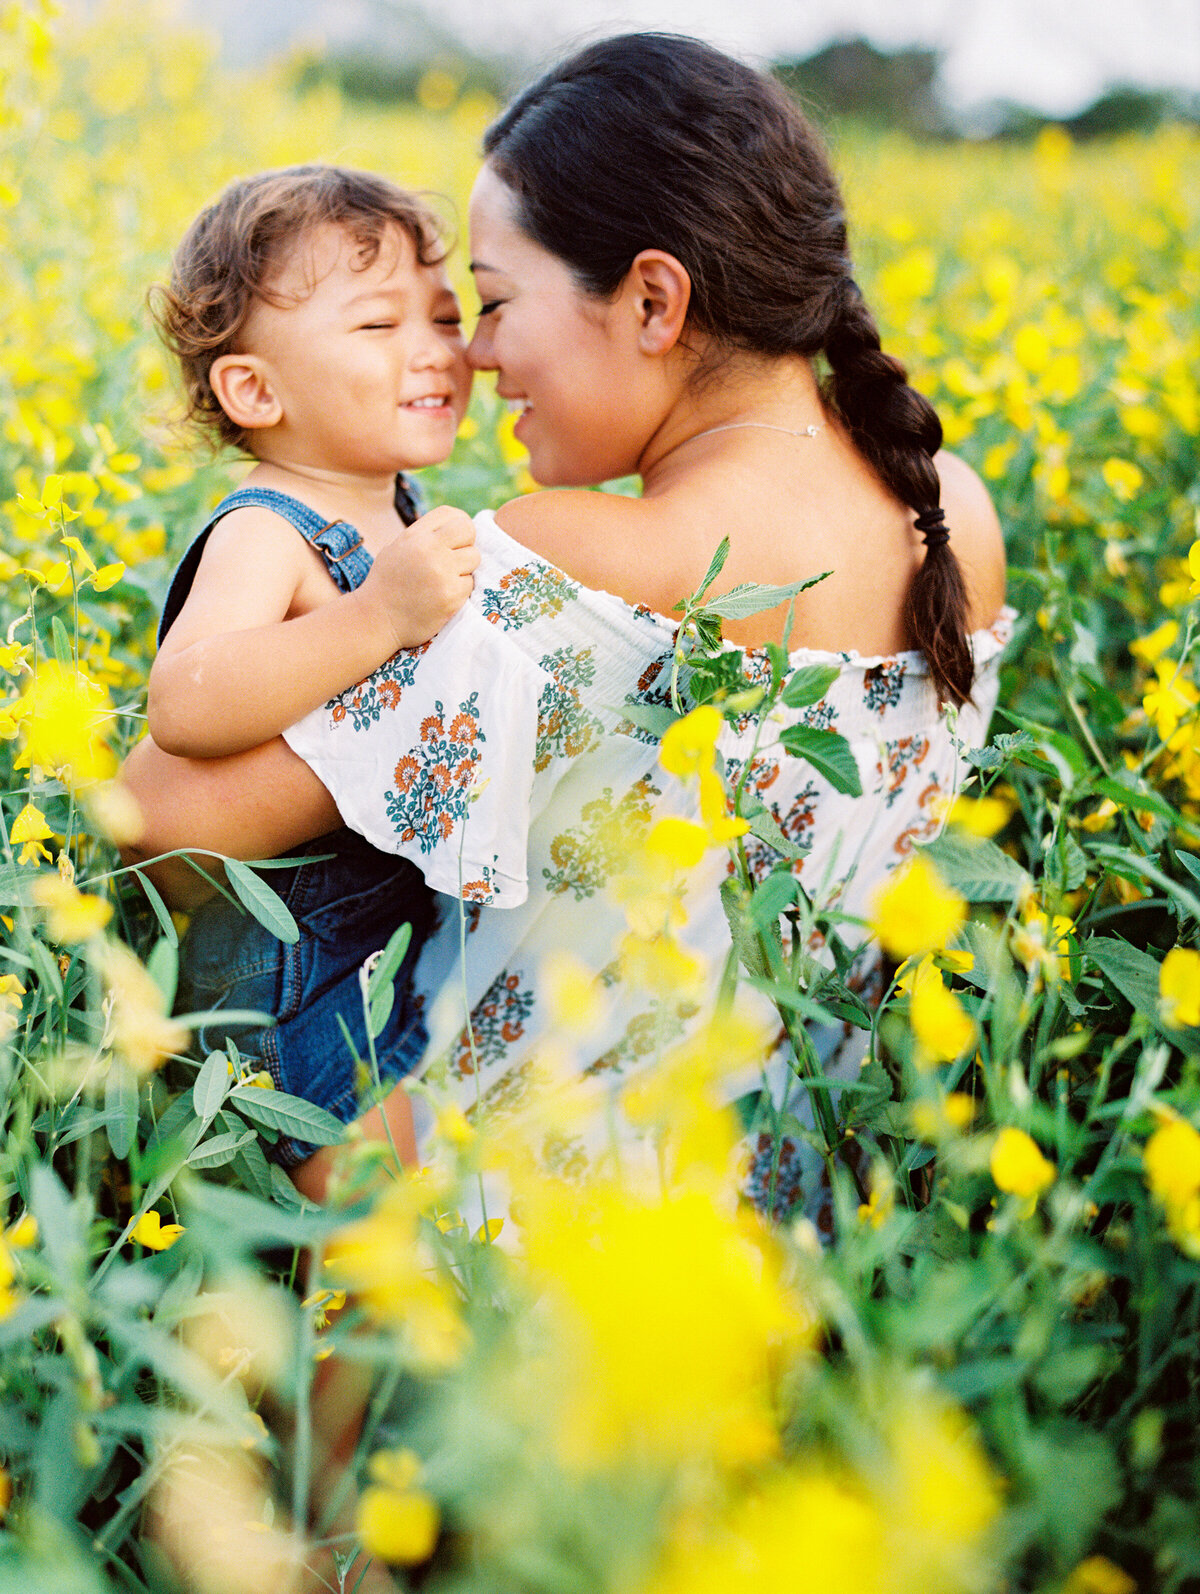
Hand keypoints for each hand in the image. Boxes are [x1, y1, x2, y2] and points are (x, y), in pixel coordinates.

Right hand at [358, 505, 478, 650]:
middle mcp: (428, 548)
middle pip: (468, 530)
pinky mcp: (451, 595)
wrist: (376, 620)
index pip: (451, 513)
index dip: (459, 525)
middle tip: (456, 559)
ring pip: (473, 558)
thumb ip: (423, 537)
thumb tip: (454, 528)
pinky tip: (441, 597)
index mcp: (414, 535)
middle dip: (467, 543)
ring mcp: (441, 571)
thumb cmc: (387, 585)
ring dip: (464, 569)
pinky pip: (470, 584)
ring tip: (444, 580)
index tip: (455, 540)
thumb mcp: (396, 549)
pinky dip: (459, 591)